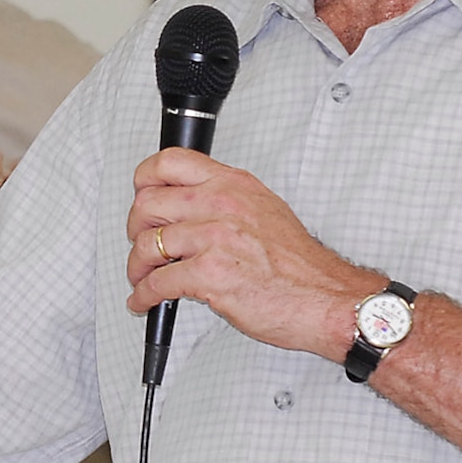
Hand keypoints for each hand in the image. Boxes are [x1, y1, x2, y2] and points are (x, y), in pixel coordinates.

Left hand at [124, 146, 379, 359]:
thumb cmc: (298, 264)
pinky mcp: (210, 275)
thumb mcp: (264, 210)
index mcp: (233, 185)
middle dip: (136, 229)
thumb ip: (226, 200)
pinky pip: (158, 282)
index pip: (170, 162)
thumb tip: (188, 204)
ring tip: (142, 277)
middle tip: (141, 244)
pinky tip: (146, 300)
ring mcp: (215, 238)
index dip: (144, 180)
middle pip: (148, 203)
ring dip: (137, 266)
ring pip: (147, 244)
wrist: (326, 299)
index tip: (140, 196)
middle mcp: (222, 205)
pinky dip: (144, 295)